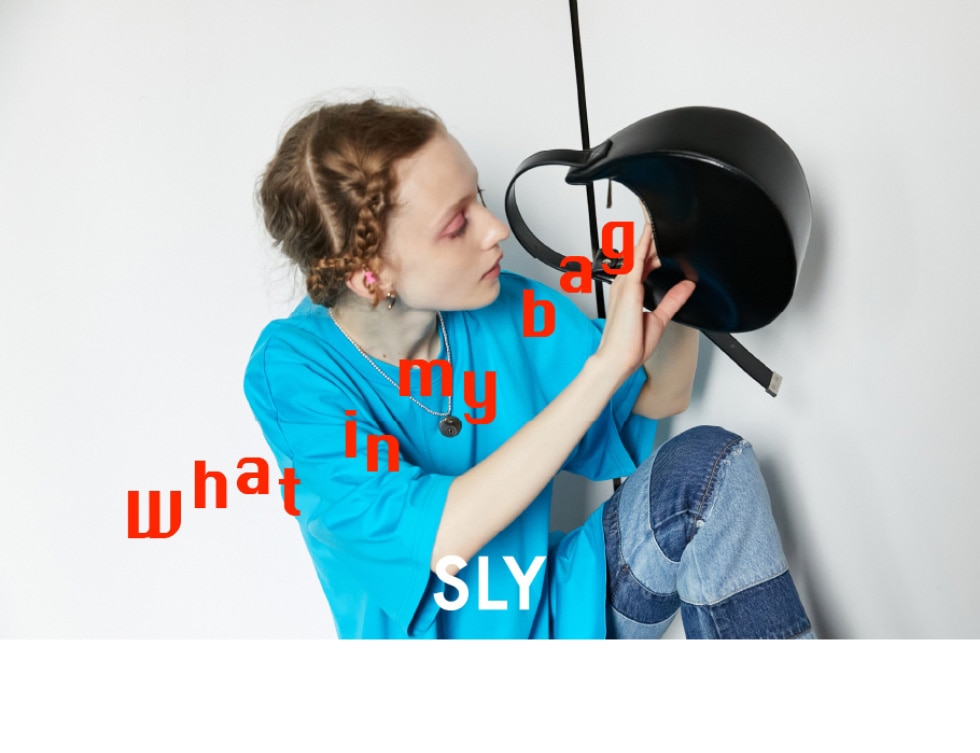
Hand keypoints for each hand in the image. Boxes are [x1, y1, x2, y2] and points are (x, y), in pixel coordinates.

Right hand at [595, 222, 695, 381]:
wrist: (618, 359)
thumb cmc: (631, 346)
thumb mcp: (659, 318)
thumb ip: (672, 300)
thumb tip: (686, 286)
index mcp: (630, 295)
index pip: (642, 265)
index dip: (651, 251)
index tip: (660, 239)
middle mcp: (625, 287)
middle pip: (640, 255)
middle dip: (650, 239)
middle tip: (659, 221)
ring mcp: (625, 285)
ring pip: (638, 253)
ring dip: (647, 236)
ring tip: (656, 218)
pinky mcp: (629, 287)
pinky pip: (637, 259)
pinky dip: (644, 244)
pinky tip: (651, 232)